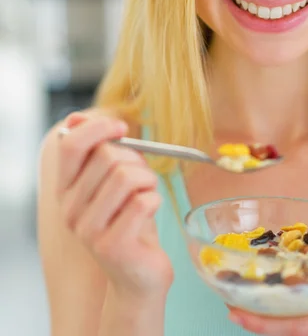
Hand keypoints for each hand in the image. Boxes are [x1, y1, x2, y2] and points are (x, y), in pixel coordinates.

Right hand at [57, 112, 173, 298]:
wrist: (139, 273)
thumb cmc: (129, 219)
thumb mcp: (111, 180)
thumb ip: (97, 150)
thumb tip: (76, 118)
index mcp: (66, 189)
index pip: (70, 145)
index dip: (98, 128)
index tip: (121, 128)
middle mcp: (70, 210)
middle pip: (106, 157)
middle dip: (136, 159)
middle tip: (143, 176)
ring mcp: (88, 229)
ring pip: (126, 176)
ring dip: (147, 179)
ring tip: (147, 193)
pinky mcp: (112, 245)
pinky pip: (143, 202)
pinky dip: (155, 199)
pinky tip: (150, 211)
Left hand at [228, 215, 307, 334]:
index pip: (301, 325)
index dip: (268, 323)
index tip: (238, 313)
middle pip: (288, 332)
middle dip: (258, 320)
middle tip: (227, 301)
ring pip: (292, 330)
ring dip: (266, 317)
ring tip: (236, 295)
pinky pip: (299, 325)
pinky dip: (279, 313)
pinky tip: (263, 295)